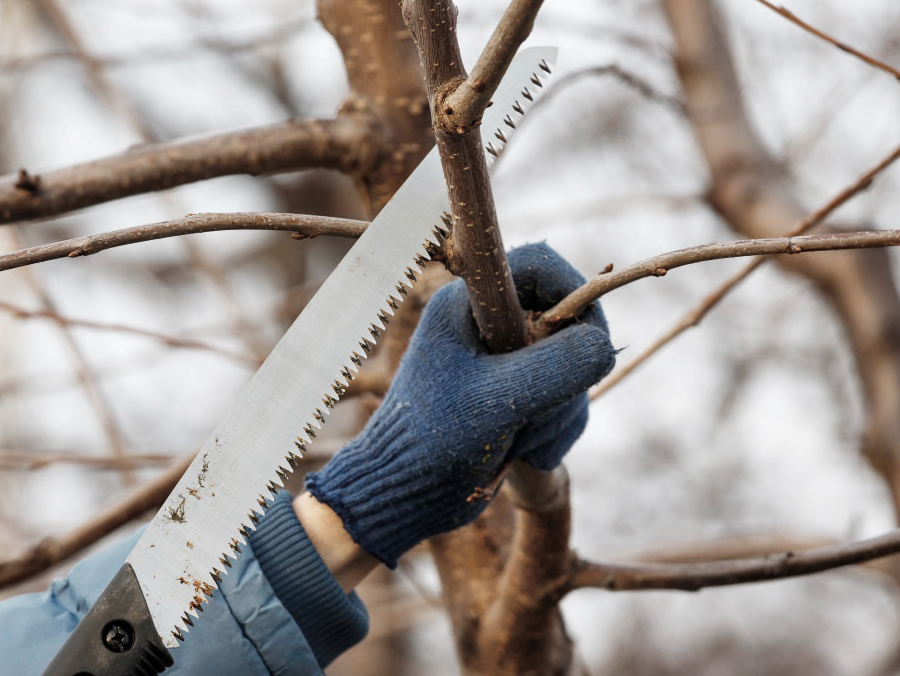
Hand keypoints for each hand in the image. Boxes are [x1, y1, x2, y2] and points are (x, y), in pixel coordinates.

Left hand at [306, 242, 614, 567]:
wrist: (405, 493)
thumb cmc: (433, 440)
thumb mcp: (499, 401)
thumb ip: (556, 367)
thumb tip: (604, 346)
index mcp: (469, 305)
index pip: (540, 266)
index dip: (576, 291)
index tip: (591, 336)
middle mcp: (490, 325)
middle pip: (567, 324)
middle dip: (567, 376)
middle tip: (540, 411)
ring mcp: (506, 361)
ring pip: (572, 368)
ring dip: (561, 412)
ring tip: (523, 442)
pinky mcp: (519, 396)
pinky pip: (566, 400)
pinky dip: (556, 430)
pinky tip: (527, 453)